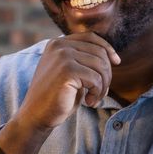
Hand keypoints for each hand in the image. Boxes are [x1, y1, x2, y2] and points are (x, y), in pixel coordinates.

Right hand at [0, 33, 119, 153]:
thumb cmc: (56, 98)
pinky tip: (88, 102)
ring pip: (100, 66)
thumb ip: (83, 60)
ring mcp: (62, 57)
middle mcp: (59, 46)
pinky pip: (96, 79)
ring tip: (94, 99)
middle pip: (99, 52)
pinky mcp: (66, 71)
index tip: (116, 62)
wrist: (36, 116)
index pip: (91, 37)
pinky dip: (97, 93)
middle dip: (106, 74)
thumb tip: (112, 57)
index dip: (107, 48)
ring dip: (103, 86)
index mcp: (58, 43)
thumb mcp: (70, 73)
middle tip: (100, 92)